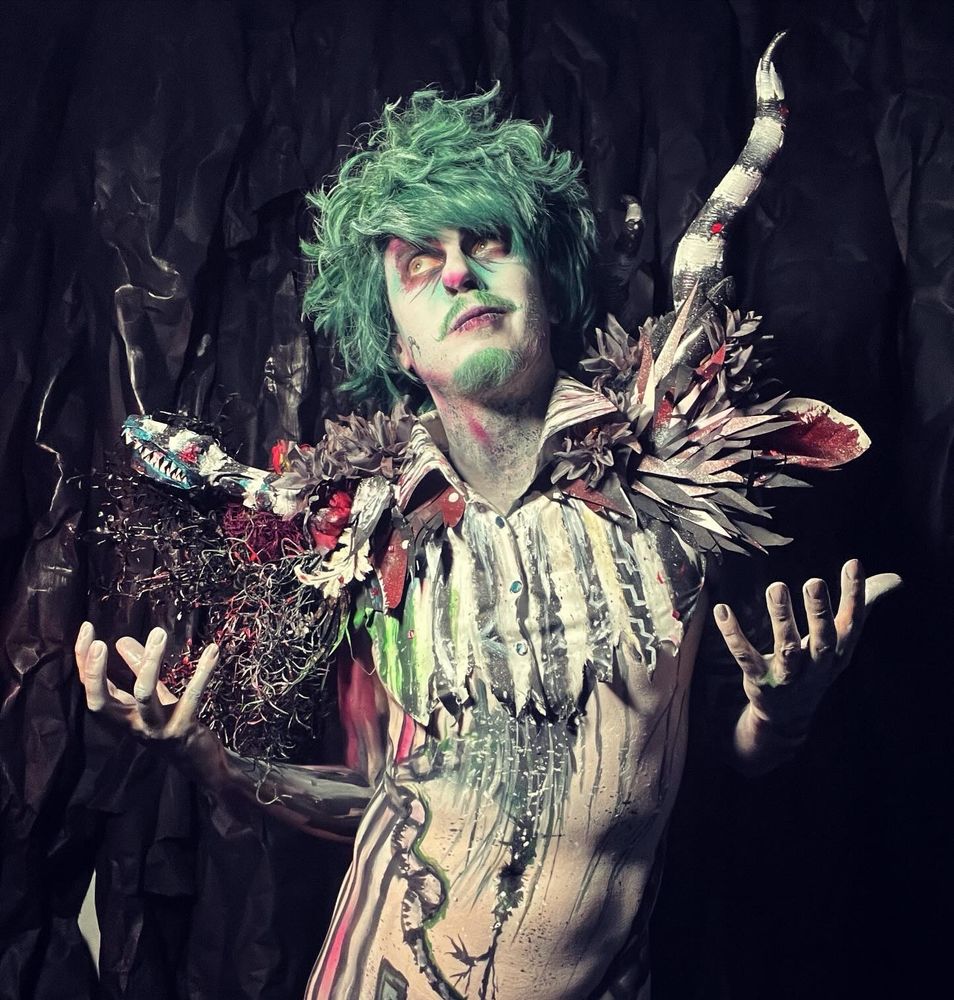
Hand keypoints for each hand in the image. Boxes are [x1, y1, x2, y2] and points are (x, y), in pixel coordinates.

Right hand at [75, 621, 218, 745]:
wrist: (201, 765)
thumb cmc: (172, 725)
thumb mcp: (153, 696)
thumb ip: (137, 669)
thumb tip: (120, 640)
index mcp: (121, 716)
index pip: (92, 689)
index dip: (85, 661)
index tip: (87, 628)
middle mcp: (132, 725)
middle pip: (103, 702)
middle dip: (97, 673)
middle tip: (103, 642)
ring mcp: (157, 729)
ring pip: (145, 696)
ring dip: (150, 663)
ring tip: (159, 633)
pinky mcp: (183, 729)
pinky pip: (191, 697)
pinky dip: (202, 672)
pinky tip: (212, 650)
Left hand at [714, 559, 900, 742]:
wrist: (788, 716)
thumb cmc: (816, 664)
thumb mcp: (841, 641)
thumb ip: (862, 606)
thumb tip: (894, 579)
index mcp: (839, 652)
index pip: (853, 621)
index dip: (855, 594)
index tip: (853, 563)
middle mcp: (817, 665)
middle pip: (823, 639)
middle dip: (819, 611)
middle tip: (814, 581)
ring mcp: (788, 676)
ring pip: (786, 648)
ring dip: (781, 618)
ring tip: (776, 587)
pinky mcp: (759, 681)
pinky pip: (745, 656)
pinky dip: (733, 633)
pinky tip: (723, 609)